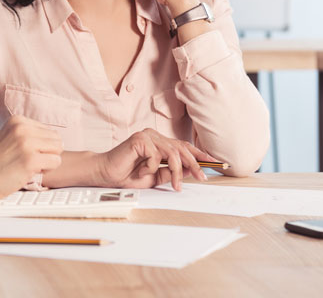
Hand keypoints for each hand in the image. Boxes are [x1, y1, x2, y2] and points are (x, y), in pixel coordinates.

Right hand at [0, 115, 62, 205]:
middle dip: (47, 153)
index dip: (41, 146)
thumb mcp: (9, 137)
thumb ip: (29, 134)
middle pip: (57, 139)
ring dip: (48, 162)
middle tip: (28, 161)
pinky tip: (29, 172)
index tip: (24, 153)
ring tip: (29, 166)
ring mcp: (26, 142)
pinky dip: (46, 170)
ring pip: (58, 150)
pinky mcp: (30, 159)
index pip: (49, 131)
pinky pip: (55, 162)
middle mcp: (22, 127)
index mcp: (18, 120)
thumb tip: (59, 139)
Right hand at [96, 128, 213, 190]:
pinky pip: (155, 156)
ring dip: (176, 172)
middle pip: (182, 149)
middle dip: (195, 165)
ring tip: (175, 185)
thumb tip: (191, 171)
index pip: (184, 146)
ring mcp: (147, 135)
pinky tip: (142, 172)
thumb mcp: (155, 177)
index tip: (216, 163)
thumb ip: (170, 172)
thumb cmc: (127, 175)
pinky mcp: (139, 139)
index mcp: (159, 142)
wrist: (106, 174)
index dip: (200, 154)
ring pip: (172, 153)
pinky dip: (151, 168)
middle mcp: (154, 136)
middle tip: (202, 178)